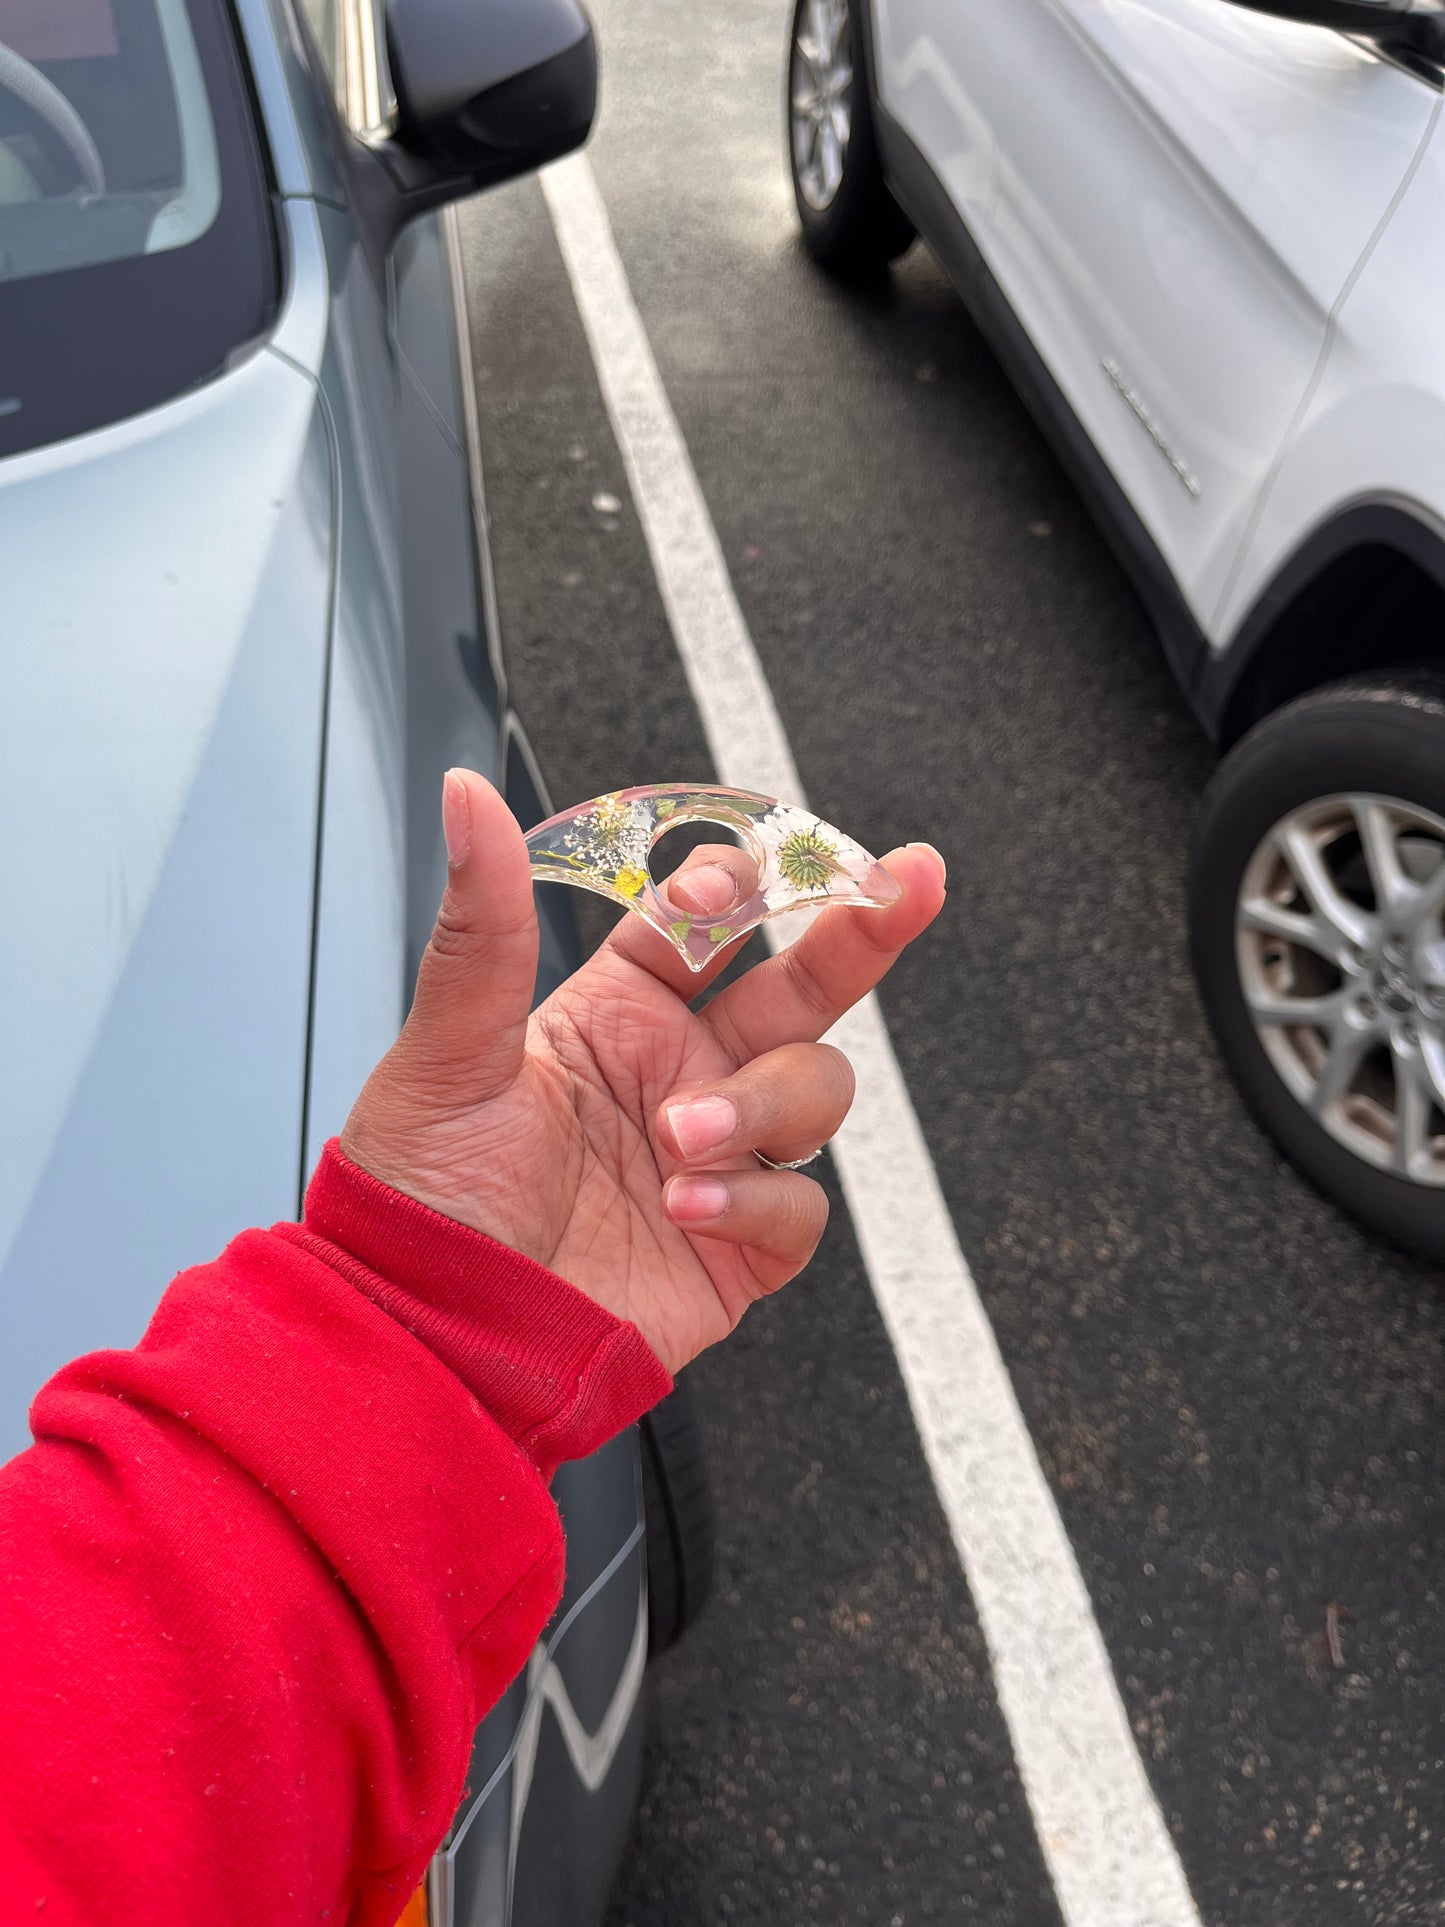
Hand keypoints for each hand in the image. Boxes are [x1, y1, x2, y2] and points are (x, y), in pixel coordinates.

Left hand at [341, 771, 945, 1373]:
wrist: (436, 1337)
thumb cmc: (422, 1197)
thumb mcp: (449, 1052)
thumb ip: (483, 927)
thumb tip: (466, 796)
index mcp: (614, 1014)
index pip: (706, 924)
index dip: (730, 893)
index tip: (718, 888)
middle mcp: (679, 1073)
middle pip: (802, 983)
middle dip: (861, 929)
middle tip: (912, 879)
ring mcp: (718, 1157)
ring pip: (815, 1087)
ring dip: (762, 1101)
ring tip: (680, 1139)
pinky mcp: (737, 1245)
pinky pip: (800, 1203)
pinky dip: (754, 1198)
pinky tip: (687, 1208)